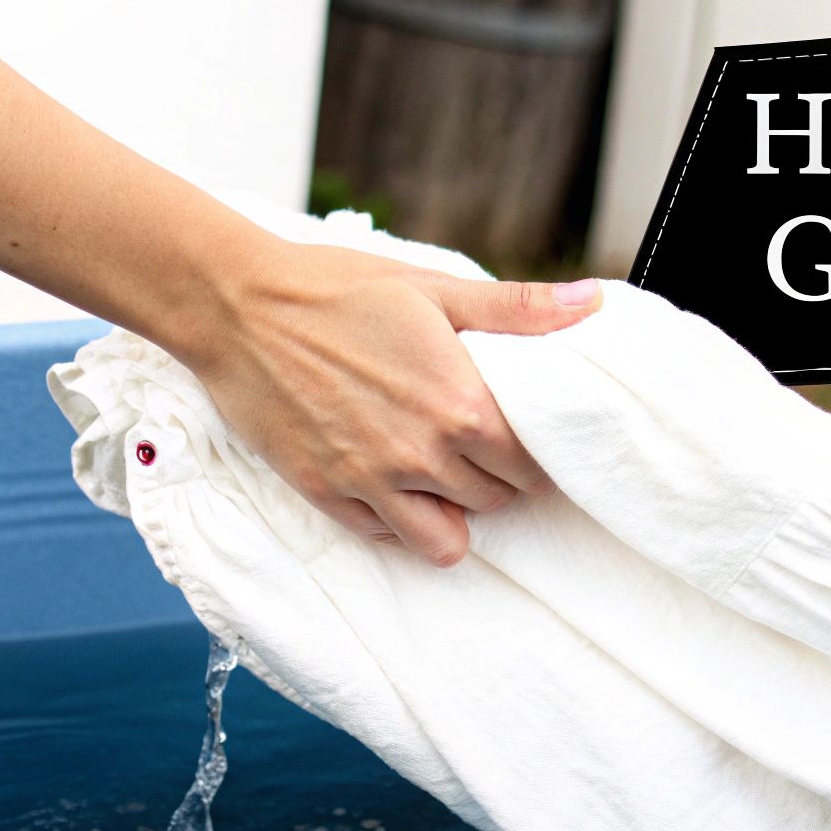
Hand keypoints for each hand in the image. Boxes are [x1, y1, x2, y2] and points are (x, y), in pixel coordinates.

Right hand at [174, 235, 601, 566]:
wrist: (238, 305)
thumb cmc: (337, 288)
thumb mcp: (434, 288)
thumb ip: (517, 309)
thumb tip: (592, 303)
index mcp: (460, 406)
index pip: (531, 467)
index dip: (532, 453)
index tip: (517, 434)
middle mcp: (421, 456)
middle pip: (494, 502)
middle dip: (495, 478)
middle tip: (476, 444)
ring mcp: (371, 482)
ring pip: (445, 542)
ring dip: (452, 512)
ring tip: (438, 473)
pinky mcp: (326, 494)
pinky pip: (384, 536)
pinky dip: (395, 517)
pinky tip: (388, 476)